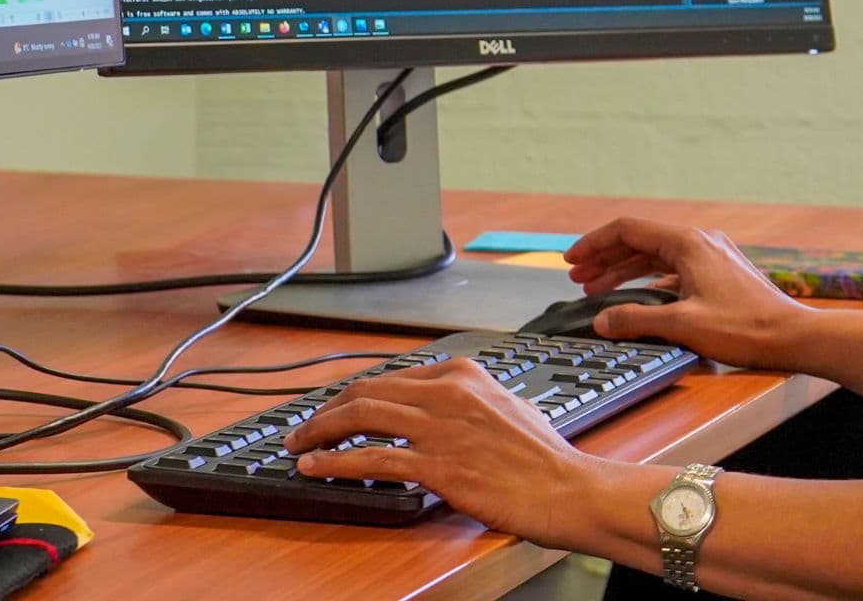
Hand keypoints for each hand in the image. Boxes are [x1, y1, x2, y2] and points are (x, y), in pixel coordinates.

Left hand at [284, 358, 592, 545]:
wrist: (565, 488)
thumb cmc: (544, 456)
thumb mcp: (508, 406)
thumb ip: (472, 400)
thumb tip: (448, 406)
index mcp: (464, 374)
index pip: (392, 376)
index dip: (355, 393)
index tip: (337, 408)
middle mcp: (448, 393)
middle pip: (368, 391)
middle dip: (327, 408)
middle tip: (305, 426)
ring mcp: (440, 429)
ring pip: (362, 417)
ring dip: (319, 431)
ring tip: (298, 445)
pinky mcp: (436, 466)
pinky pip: (372, 459)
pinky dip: (335, 462)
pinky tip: (315, 467)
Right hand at [564, 216, 812, 370]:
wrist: (793, 336)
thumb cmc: (745, 329)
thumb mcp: (683, 326)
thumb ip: (637, 320)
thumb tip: (601, 320)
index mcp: (688, 243)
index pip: (628, 230)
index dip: (594, 244)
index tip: (570, 261)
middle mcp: (700, 241)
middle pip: (640, 240)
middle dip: (605, 258)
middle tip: (577, 277)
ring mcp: (711, 255)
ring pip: (656, 255)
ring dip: (625, 269)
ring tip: (596, 288)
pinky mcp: (720, 272)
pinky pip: (674, 268)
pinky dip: (649, 279)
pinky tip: (635, 296)